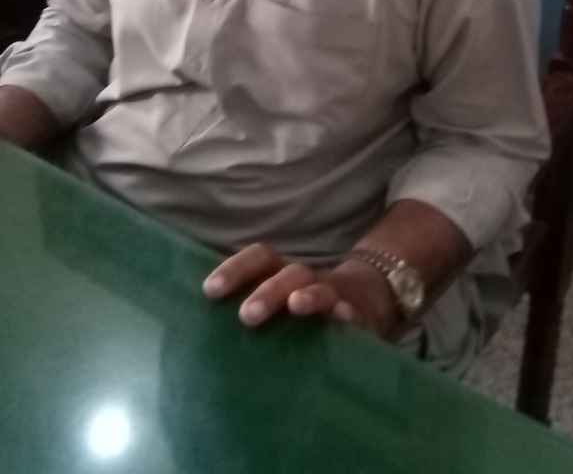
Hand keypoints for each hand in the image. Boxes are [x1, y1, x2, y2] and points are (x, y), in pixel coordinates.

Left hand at [202, 243, 397, 338]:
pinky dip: (349, 314)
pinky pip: (356, 313)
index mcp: (281, 273)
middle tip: (246, 316)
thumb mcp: (276, 300)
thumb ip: (246, 305)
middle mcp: (306, 279)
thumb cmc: (304, 305)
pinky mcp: (360, 315)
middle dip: (267, 291)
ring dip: (309, 295)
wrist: (368, 297)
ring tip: (296, 306)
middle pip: (288, 273)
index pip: (258, 259)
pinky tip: (344, 319)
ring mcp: (335, 294)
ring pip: (321, 288)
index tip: (209, 291)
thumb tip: (193, 324)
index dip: (235, 269)